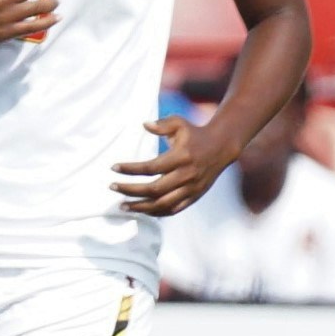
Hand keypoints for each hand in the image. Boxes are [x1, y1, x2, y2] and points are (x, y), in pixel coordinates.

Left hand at [113, 110, 235, 221]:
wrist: (222, 147)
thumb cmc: (195, 133)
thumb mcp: (180, 123)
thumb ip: (162, 124)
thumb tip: (144, 124)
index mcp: (181, 157)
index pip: (151, 167)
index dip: (131, 169)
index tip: (113, 168)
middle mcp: (187, 175)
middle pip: (154, 189)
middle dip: (131, 190)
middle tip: (112, 187)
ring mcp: (192, 188)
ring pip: (163, 204)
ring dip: (141, 207)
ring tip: (122, 206)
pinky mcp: (195, 196)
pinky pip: (174, 209)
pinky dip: (157, 212)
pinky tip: (142, 211)